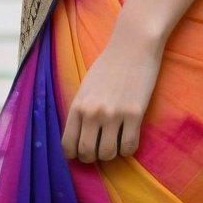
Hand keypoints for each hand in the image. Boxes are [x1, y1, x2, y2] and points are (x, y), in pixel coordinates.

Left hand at [61, 25, 162, 162]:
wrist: (134, 45)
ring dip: (111, 153)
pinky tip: (128, 136)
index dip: (74, 154)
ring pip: (108, 154)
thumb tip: (79, 136)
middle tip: (99, 149)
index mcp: (78, 104)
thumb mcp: (86, 86)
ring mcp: (114, 114)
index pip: (68, 145)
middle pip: (87, 153)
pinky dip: (128, 148)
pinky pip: (129, 147)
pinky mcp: (135, 114)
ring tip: (114, 142)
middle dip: (92, 157)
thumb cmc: (109, 63)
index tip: (81, 151)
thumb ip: (81, 110)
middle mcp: (92, 112)